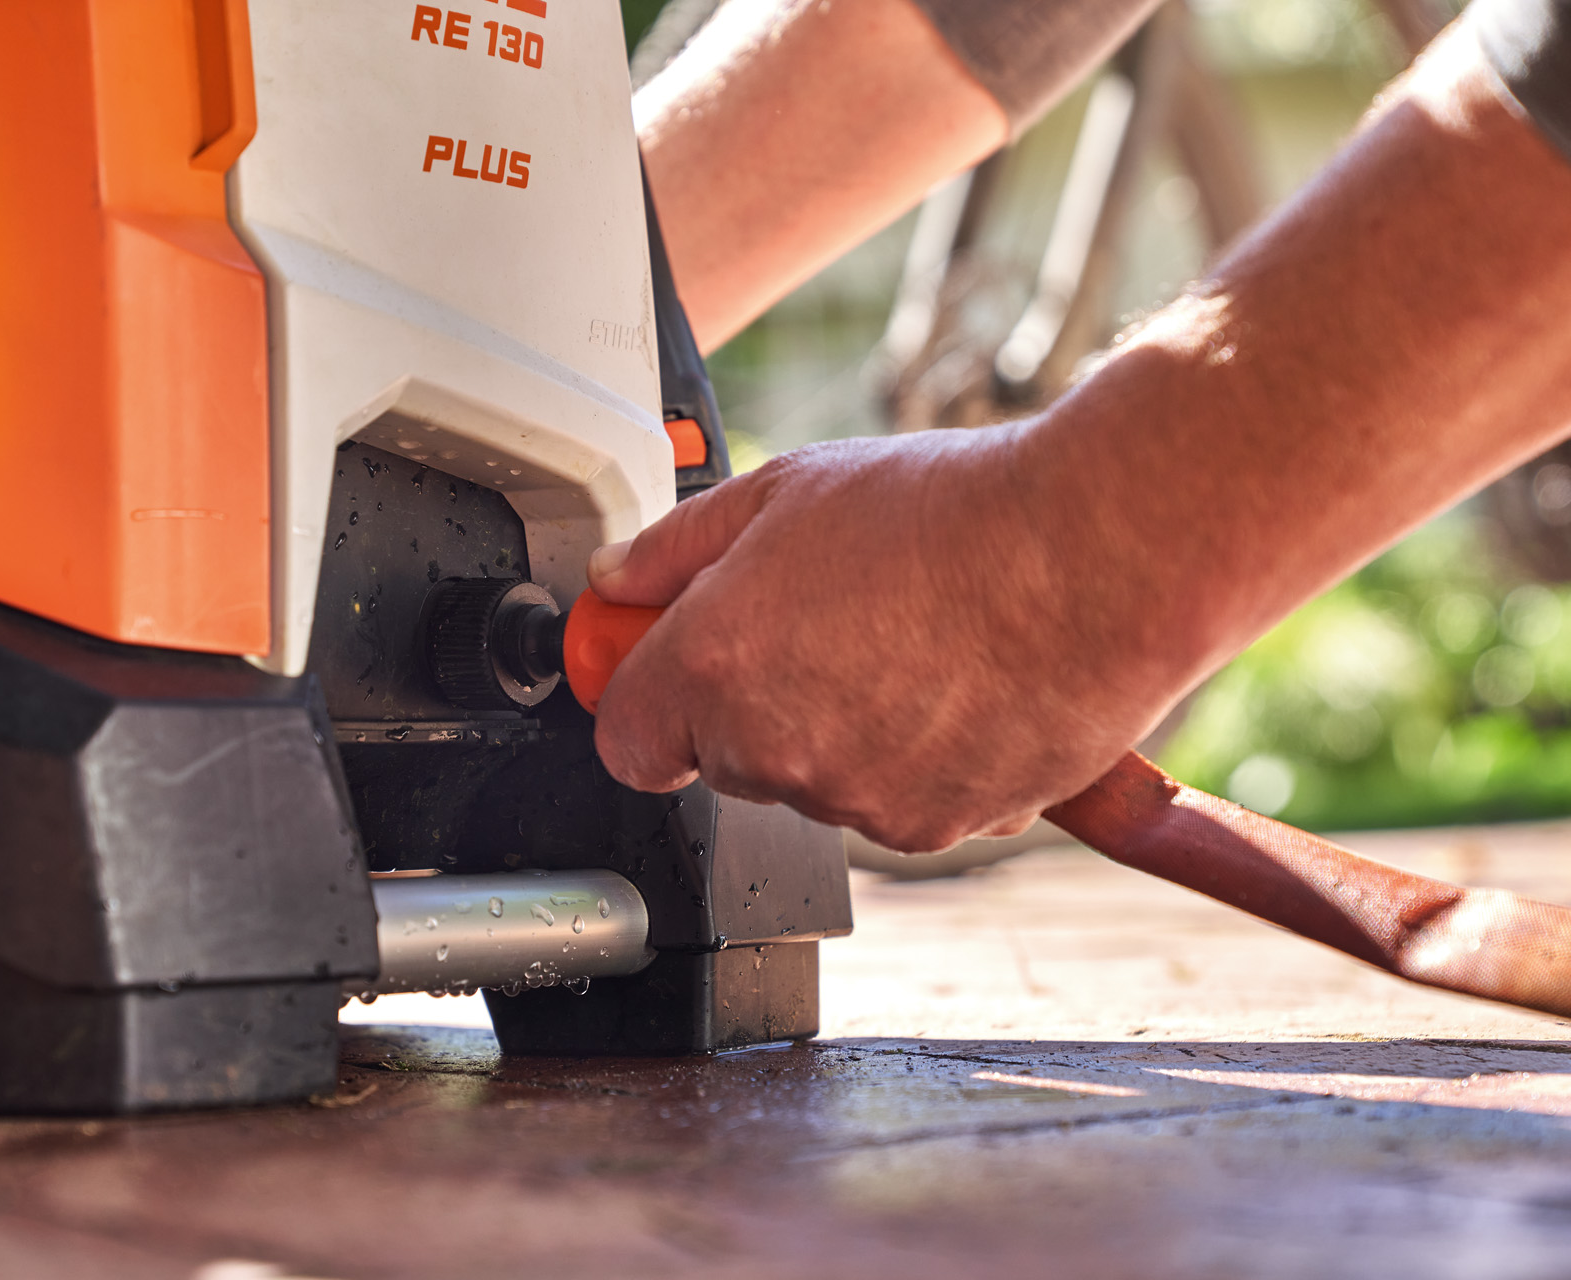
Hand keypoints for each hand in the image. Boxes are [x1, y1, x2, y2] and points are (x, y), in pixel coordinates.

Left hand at [586, 426, 1186, 851]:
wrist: (1096, 557)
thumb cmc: (949, 513)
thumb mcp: (785, 491)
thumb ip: (676, 548)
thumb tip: (618, 580)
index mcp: (713, 668)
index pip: (627, 742)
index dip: (650, 700)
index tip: (672, 668)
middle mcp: (774, 753)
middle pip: (728, 759)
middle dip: (758, 702)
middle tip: (828, 621)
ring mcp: (856, 801)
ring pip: (819, 781)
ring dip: (845, 730)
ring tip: (912, 640)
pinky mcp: (936, 827)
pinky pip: (901, 801)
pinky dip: (919, 759)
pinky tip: (959, 684)